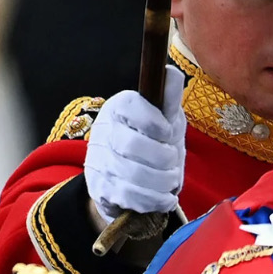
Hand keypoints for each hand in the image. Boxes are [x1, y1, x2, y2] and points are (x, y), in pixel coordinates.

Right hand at [85, 64, 185, 223]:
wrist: (125, 182)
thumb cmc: (150, 145)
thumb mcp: (164, 120)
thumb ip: (169, 101)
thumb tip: (172, 74)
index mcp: (119, 108)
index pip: (134, 108)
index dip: (157, 124)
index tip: (169, 134)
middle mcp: (104, 131)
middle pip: (134, 145)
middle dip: (164, 158)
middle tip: (172, 162)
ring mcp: (100, 161)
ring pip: (135, 174)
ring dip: (163, 181)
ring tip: (171, 179)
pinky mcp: (102, 188)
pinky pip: (132, 197)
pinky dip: (156, 199)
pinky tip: (166, 197)